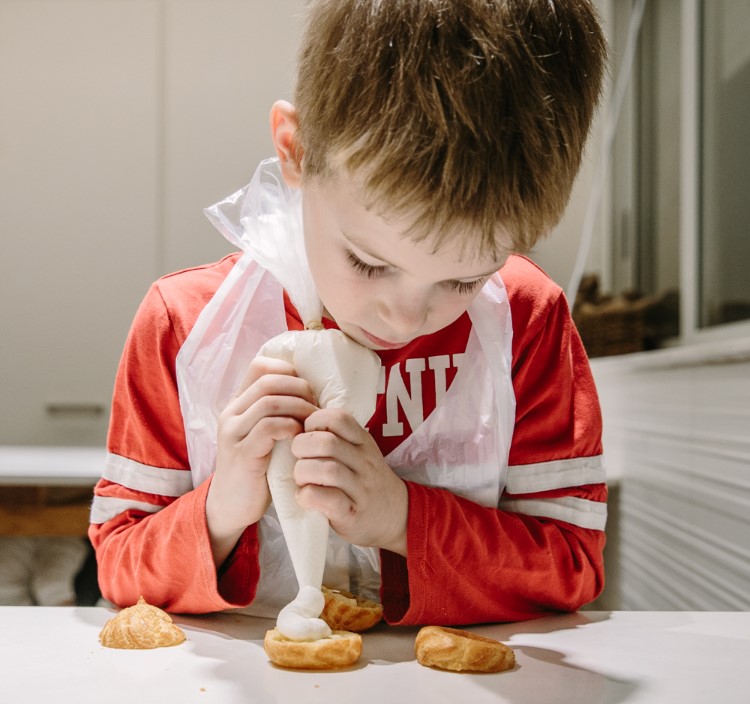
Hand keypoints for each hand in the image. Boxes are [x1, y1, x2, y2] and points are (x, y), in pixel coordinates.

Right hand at [206, 356, 318, 567]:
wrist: (232, 506)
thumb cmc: (257, 468)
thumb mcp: (263, 434)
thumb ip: (277, 413)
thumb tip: (313, 392)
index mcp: (238, 404)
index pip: (260, 366)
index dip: (288, 371)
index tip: (306, 389)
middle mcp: (231, 413)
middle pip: (268, 380)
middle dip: (299, 388)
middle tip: (316, 405)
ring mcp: (233, 433)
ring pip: (268, 401)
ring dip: (299, 407)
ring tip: (313, 422)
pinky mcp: (242, 454)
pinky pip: (268, 428)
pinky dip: (289, 427)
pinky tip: (299, 436)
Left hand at [291, 408, 408, 555]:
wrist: (398, 515)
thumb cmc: (366, 479)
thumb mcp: (359, 451)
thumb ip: (336, 437)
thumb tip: (297, 424)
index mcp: (363, 442)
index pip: (338, 418)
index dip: (314, 422)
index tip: (307, 435)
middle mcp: (364, 462)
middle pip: (326, 443)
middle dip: (301, 447)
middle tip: (299, 459)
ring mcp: (360, 489)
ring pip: (325, 469)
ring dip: (302, 473)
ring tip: (301, 480)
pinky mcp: (351, 514)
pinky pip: (324, 498)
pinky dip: (307, 496)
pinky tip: (305, 497)